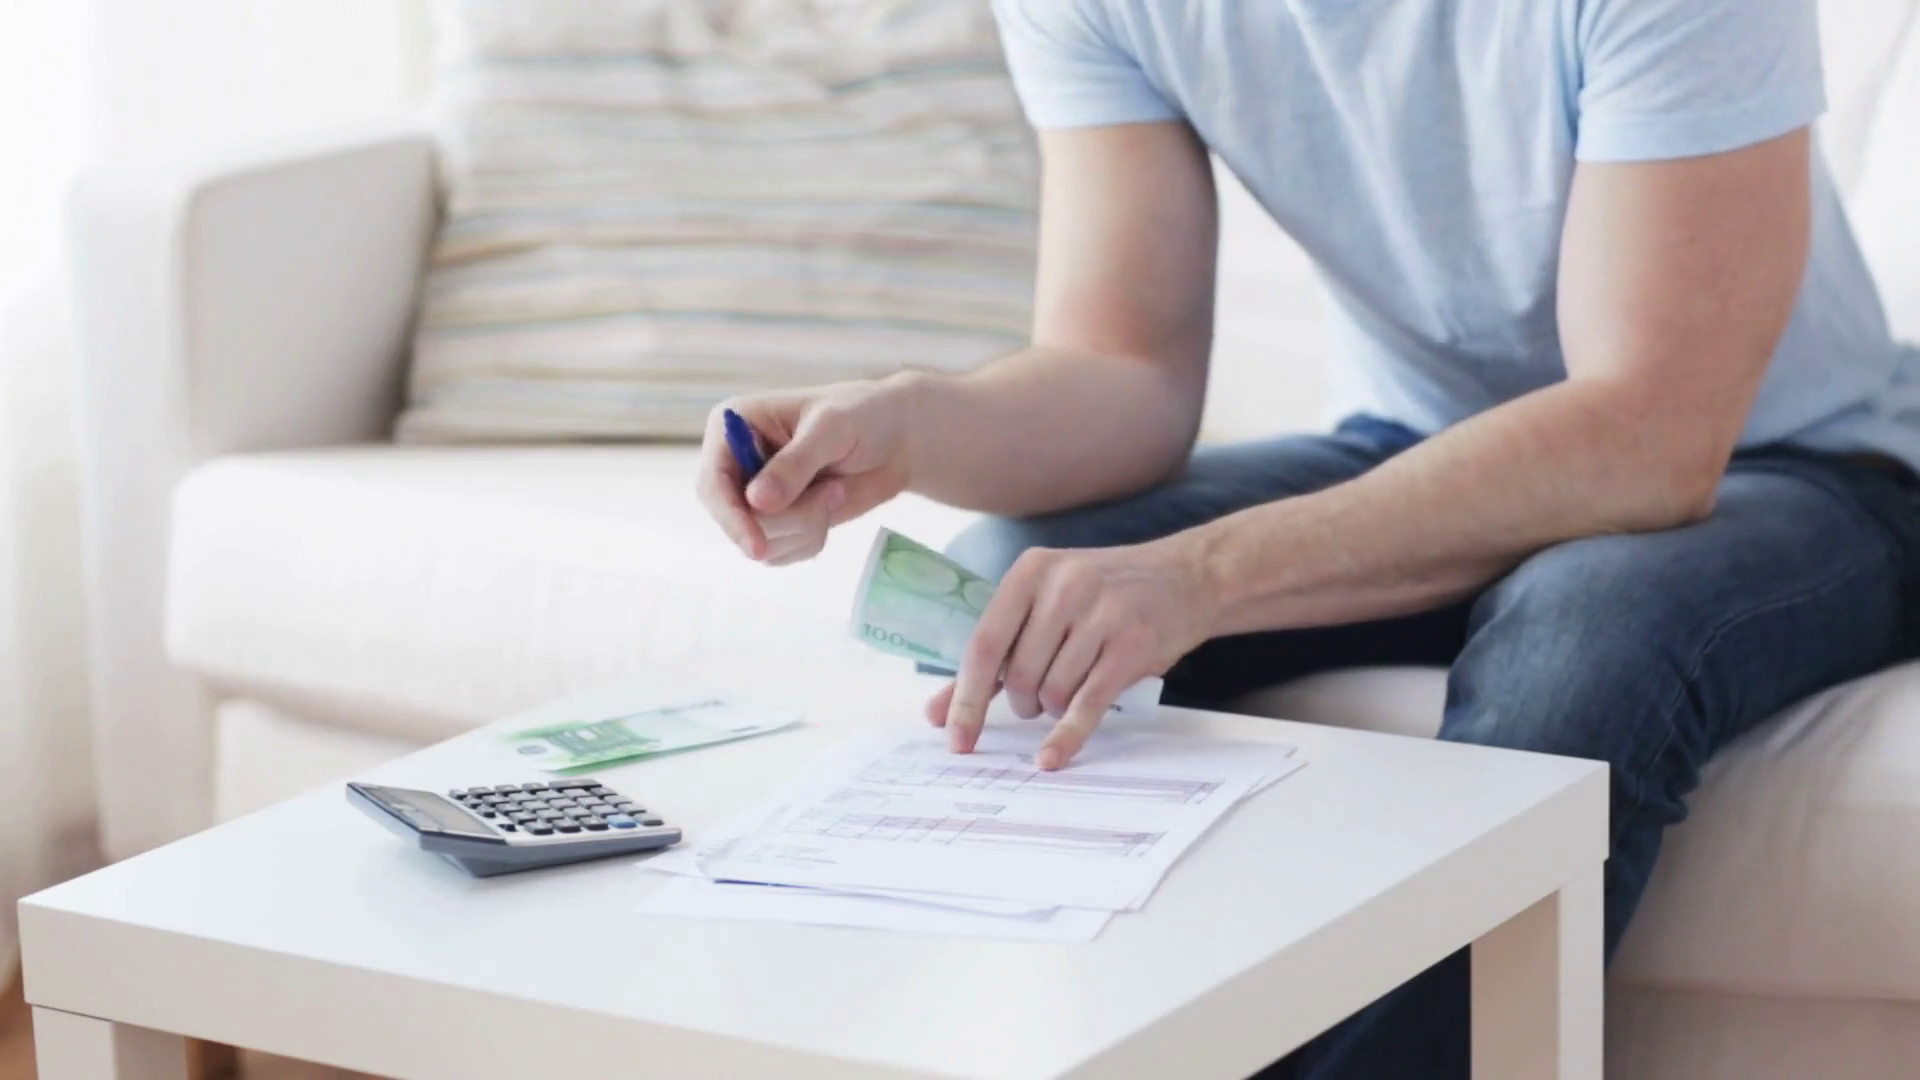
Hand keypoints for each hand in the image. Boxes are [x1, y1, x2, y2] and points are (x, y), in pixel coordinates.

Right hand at [696, 377, 917, 565]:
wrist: (897, 439)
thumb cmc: (862, 415)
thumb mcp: (830, 429)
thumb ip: (794, 464)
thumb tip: (756, 502)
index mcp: (733, 426)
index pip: (712, 483)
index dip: (731, 517)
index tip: (757, 546)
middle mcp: (736, 464)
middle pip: (734, 519)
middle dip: (786, 520)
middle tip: (831, 494)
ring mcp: (755, 496)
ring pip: (761, 542)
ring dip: (805, 527)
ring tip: (835, 490)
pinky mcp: (778, 521)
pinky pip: (781, 553)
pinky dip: (811, 540)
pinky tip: (831, 505)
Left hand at [926, 537, 1215, 768]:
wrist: (1187, 576)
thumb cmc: (1105, 594)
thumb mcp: (1046, 603)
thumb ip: (995, 653)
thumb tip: (938, 711)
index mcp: (1031, 572)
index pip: (985, 645)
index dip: (966, 698)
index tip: (955, 738)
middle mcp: (1064, 586)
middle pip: (1019, 675)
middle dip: (1023, 703)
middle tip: (1038, 700)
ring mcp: (1101, 614)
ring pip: (1052, 692)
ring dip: (1052, 710)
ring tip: (1069, 692)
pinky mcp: (1132, 646)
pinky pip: (1087, 704)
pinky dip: (1066, 737)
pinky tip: (1053, 756)